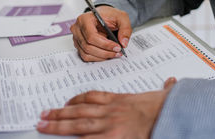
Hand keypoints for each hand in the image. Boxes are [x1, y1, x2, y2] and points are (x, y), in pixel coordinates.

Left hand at [37, 77, 176, 138]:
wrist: (168, 114)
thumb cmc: (165, 107)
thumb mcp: (163, 95)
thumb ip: (165, 88)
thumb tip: (172, 81)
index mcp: (121, 100)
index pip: (94, 96)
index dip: (77, 99)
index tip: (67, 102)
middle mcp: (111, 110)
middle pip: (80, 110)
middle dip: (59, 113)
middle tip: (43, 115)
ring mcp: (109, 124)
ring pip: (79, 123)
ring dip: (58, 124)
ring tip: (42, 125)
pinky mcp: (112, 137)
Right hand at [70, 6, 131, 61]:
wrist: (104, 16)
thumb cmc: (109, 15)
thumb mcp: (121, 17)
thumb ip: (125, 29)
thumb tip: (123, 43)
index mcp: (85, 19)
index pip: (91, 36)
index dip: (105, 44)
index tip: (117, 47)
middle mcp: (78, 28)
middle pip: (88, 46)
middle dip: (105, 52)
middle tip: (117, 52)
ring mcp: (77, 37)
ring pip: (87, 53)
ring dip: (102, 56)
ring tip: (114, 54)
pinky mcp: (79, 44)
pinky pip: (86, 56)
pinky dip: (97, 58)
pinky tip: (107, 54)